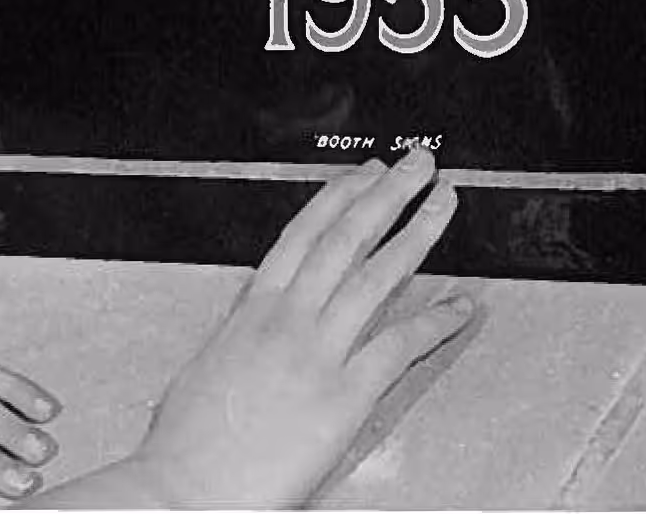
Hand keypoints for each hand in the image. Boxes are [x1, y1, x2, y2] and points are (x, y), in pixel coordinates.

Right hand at [118, 150, 467, 509]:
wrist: (183, 488)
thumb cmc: (186, 441)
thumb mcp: (206, 365)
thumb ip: (239, 332)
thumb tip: (255, 313)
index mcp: (251, 310)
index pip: (303, 234)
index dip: (339, 198)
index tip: (364, 174)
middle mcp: (286, 320)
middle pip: (346, 238)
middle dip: (386, 194)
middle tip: (417, 164)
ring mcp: (316, 355)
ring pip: (376, 276)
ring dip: (416, 233)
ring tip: (444, 204)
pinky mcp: (342, 398)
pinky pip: (397, 347)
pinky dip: (434, 322)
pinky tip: (461, 305)